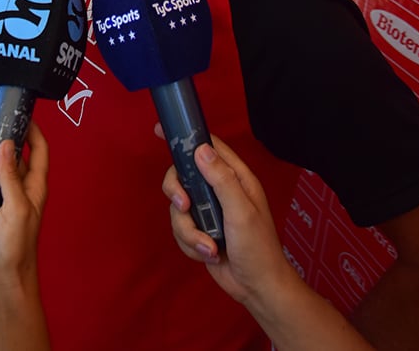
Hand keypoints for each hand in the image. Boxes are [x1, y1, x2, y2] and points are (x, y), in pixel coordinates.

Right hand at [0, 124, 47, 295]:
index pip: (39, 148)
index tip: (16, 116)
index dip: (31, 130)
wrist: (4, 281)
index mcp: (34, 186)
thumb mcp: (14, 208)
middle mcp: (21, 190)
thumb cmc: (16, 249)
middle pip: (6, 158)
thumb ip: (10, 175)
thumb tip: (7, 145)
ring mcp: (5, 201)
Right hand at [161, 128, 294, 307]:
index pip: (209, 147)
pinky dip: (191, 244)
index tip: (160, 131)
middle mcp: (220, 191)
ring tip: (210, 246)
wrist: (256, 288)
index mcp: (236, 178)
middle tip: (184, 206)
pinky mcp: (199, 231)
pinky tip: (209, 254)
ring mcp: (208, 212)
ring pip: (177, 209)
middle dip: (178, 194)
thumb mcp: (241, 212)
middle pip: (182, 177)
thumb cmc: (258, 248)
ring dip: (189, 231)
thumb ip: (222, 180)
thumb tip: (201, 150)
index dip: (186, 138)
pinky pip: (180, 230)